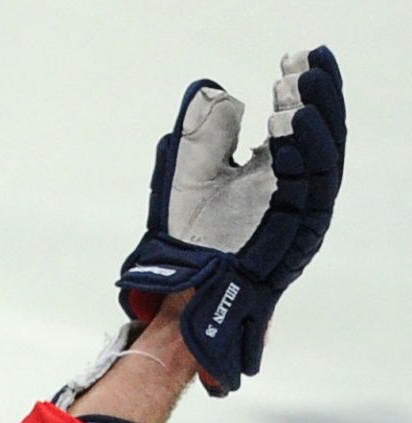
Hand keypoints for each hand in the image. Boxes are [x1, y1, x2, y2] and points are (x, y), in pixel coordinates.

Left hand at [116, 47, 344, 395]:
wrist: (177, 287)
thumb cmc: (185, 235)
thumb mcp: (188, 172)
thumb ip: (204, 134)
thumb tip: (221, 94)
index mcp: (275, 172)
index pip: (301, 125)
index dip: (303, 91)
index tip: (296, 57)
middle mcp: (294, 191)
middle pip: (320, 137)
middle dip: (317, 97)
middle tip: (306, 62)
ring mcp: (298, 214)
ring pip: (321, 161)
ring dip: (313, 121)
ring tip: (296, 88)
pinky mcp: (296, 237)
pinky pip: (309, 192)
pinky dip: (302, 156)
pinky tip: (289, 126)